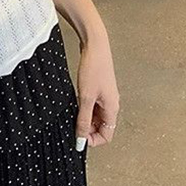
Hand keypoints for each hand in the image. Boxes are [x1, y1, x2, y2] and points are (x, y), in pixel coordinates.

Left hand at [75, 32, 119, 148]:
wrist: (95, 45)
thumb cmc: (93, 68)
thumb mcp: (85, 98)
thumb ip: (83, 120)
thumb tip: (81, 140)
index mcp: (112, 108)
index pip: (107, 136)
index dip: (92, 140)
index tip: (78, 137)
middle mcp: (111, 103)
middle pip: (102, 126)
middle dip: (88, 129)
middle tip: (73, 123)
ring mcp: (106, 95)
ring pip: (96, 115)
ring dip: (85, 117)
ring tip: (74, 110)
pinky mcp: (99, 87)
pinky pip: (93, 104)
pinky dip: (84, 106)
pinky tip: (76, 100)